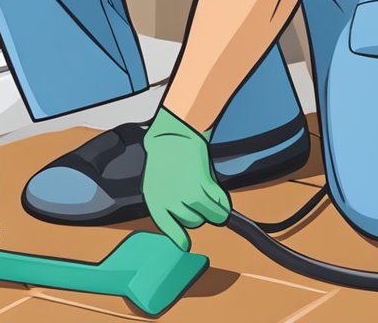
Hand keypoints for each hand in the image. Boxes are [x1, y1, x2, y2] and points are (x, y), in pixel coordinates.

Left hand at [141, 107, 231, 250]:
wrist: (172, 132)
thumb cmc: (165, 155)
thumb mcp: (157, 181)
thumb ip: (167, 200)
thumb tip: (184, 221)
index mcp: (154, 199)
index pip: (167, 226)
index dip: (178, 237)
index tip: (185, 244)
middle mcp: (169, 199)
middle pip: (193, 221)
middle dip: (198, 212)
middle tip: (197, 197)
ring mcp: (186, 192)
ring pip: (208, 215)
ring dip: (213, 209)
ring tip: (210, 195)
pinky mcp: (202, 183)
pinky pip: (218, 203)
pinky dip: (223, 203)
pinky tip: (219, 196)